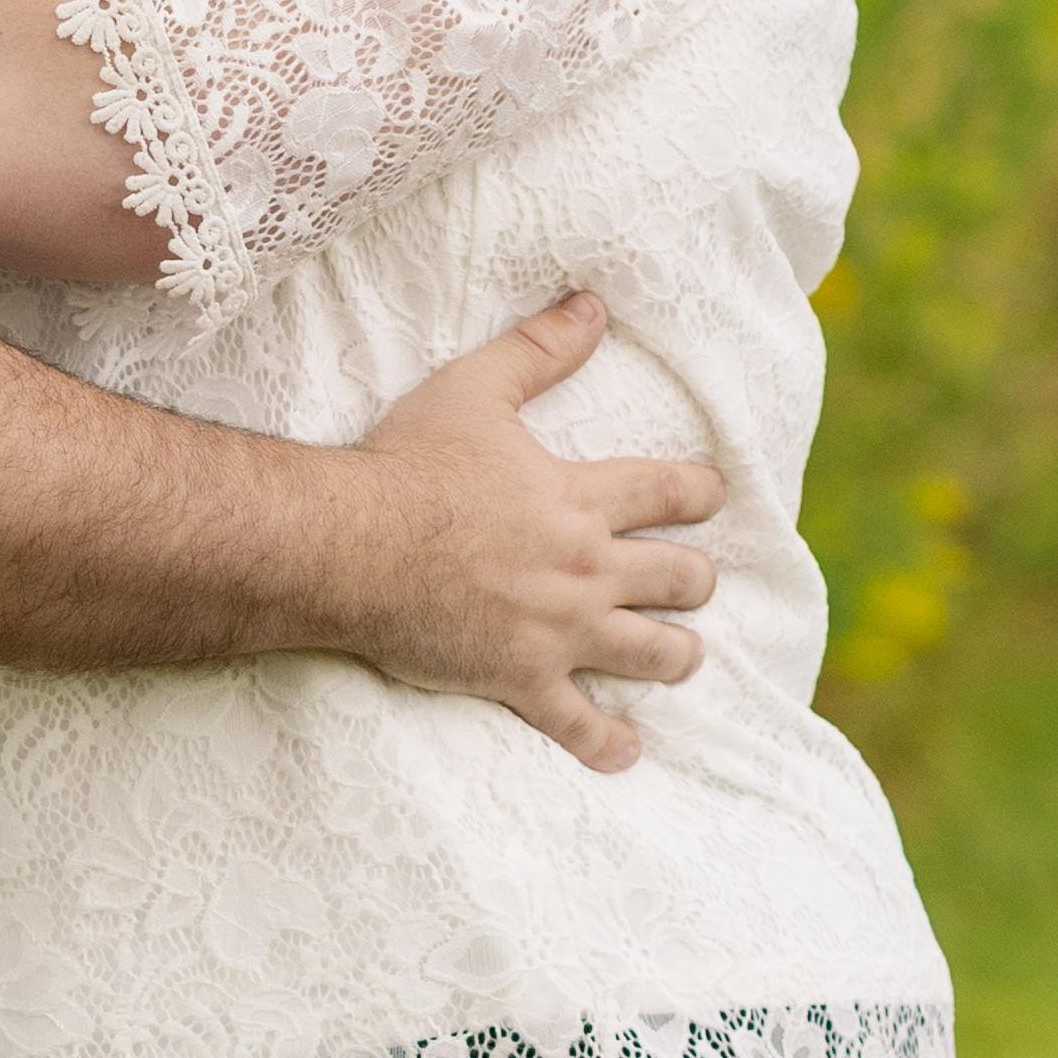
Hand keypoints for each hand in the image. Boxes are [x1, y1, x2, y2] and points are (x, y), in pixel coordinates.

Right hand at [345, 298, 722, 772]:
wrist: (346, 546)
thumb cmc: (404, 465)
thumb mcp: (472, 390)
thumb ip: (538, 350)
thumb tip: (592, 305)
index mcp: (580, 497)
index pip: (672, 493)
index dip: (701, 493)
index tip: (710, 497)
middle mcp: (586, 567)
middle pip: (681, 580)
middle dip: (696, 581)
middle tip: (692, 583)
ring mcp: (558, 630)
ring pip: (654, 653)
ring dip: (677, 654)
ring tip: (681, 655)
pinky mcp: (520, 678)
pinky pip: (579, 724)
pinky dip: (607, 742)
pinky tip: (625, 752)